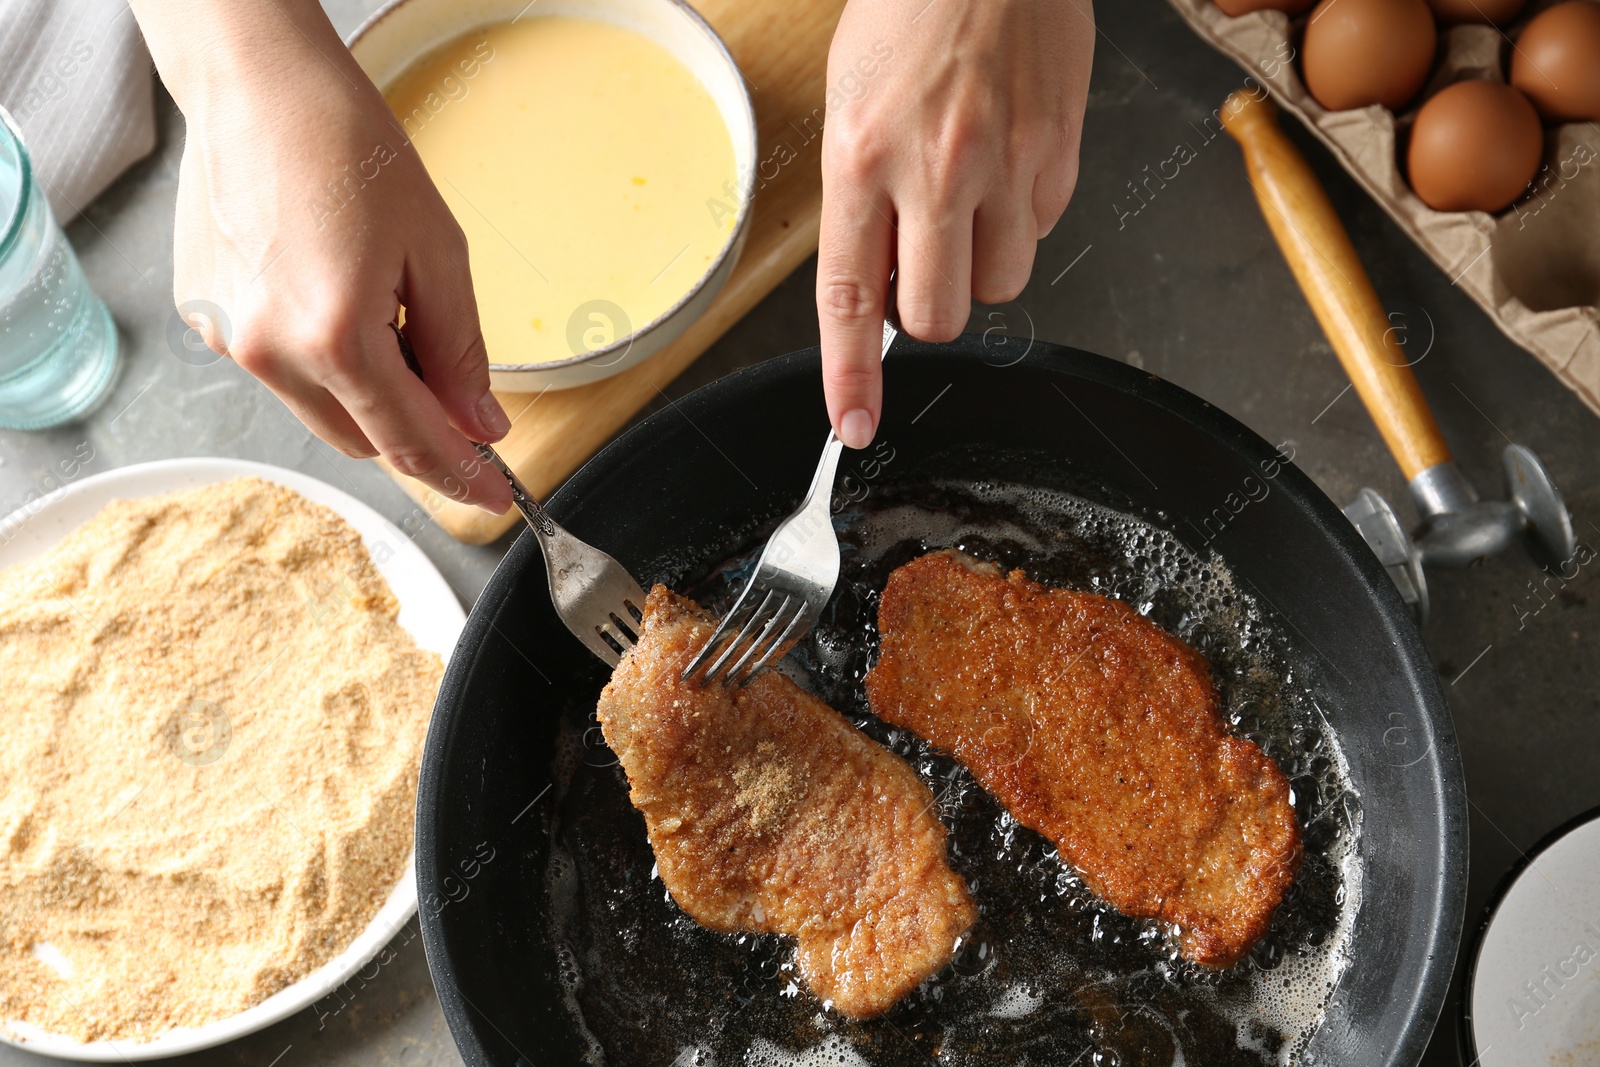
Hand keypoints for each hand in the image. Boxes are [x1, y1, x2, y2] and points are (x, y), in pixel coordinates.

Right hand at [131, 0, 512, 512]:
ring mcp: (229, 340)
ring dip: (370, 397)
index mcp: (334, 338)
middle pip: (363, 442)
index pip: (411, 443)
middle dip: (417, 437)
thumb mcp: (437, 251)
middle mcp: (270, 353)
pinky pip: (282, 370)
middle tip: (463, 409)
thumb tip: (480, 425)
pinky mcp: (206, 319)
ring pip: (321, 411)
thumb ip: (460, 351)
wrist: (257, 85)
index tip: (493, 497)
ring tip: (395, 321)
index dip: (460, 476)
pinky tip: (339, 296)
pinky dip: (323, 360)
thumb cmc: (348, 146)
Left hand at [817, 0, 1093, 447]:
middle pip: (936, 315)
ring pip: (998, 287)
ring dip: (978, 266)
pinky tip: (1004, 165)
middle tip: (920, 259)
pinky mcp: (1058, 156)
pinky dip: (1020, 220)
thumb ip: (860, 202)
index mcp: (862, 156)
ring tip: (967, 201)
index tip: (852, 424)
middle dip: (925, 308)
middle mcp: (934, 169)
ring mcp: (1005, 165)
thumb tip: (875, 286)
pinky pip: (1040, 235)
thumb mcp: (850, 103)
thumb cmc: (911, 12)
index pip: (848, 298)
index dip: (850, 376)